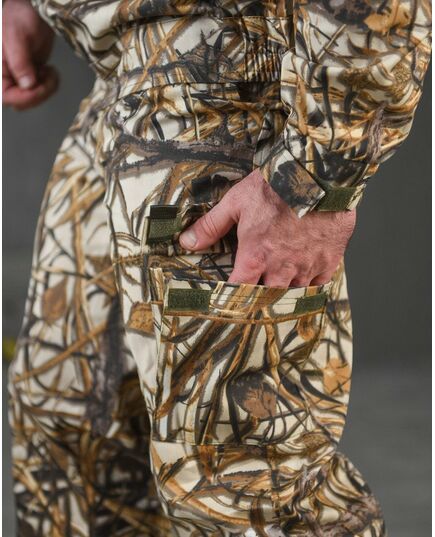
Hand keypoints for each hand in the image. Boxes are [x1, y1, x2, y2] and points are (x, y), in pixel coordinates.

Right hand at [3, 0, 57, 109]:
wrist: (33, 12)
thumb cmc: (19, 17)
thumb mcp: (17, 38)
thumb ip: (20, 62)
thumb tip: (27, 84)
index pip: (5, 96)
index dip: (23, 97)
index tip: (39, 88)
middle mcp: (6, 77)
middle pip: (22, 102)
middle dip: (39, 92)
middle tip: (48, 75)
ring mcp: (19, 79)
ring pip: (34, 99)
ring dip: (46, 88)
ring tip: (48, 70)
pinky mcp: (32, 78)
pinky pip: (42, 91)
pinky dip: (50, 84)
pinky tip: (49, 70)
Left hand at [179, 170, 355, 286]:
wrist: (320, 174)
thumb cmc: (277, 186)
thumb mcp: (236, 201)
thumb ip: (211, 226)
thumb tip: (187, 242)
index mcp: (256, 257)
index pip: (240, 291)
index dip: (233, 297)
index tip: (229, 298)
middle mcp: (282, 268)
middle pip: (267, 297)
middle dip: (260, 294)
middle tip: (257, 284)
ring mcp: (307, 267)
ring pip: (294, 292)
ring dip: (285, 287)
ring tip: (280, 276)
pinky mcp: (329, 260)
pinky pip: (319, 284)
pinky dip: (310, 281)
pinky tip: (304, 272)